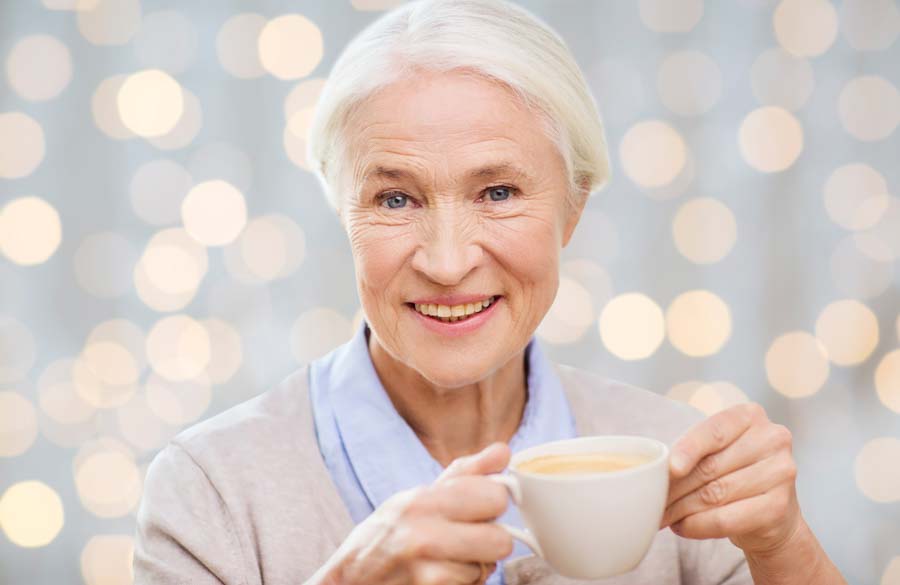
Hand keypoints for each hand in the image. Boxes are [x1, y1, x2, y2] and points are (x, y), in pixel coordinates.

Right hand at [318, 442, 513, 584]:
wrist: (349, 580)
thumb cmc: (389, 534)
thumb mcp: (419, 497)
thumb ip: (465, 474)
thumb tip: (503, 451)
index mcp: (422, 501)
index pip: (494, 497)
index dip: (493, 505)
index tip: (480, 509)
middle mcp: (422, 535)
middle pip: (501, 540)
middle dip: (490, 542)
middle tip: (468, 539)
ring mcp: (424, 572)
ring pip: (486, 570)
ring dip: (472, 568)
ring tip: (446, 560)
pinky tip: (439, 578)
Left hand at [660, 403, 802, 555]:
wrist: (775, 515)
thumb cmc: (735, 474)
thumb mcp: (717, 452)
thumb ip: (692, 452)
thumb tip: (655, 469)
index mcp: (750, 415)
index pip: (714, 431)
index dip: (688, 449)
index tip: (669, 468)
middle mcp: (772, 439)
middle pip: (711, 466)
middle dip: (675, 486)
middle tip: (652, 499)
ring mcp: (781, 472)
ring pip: (715, 494)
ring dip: (681, 508)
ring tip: (662, 515)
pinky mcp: (780, 506)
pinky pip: (727, 519)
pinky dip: (698, 525)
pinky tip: (682, 527)